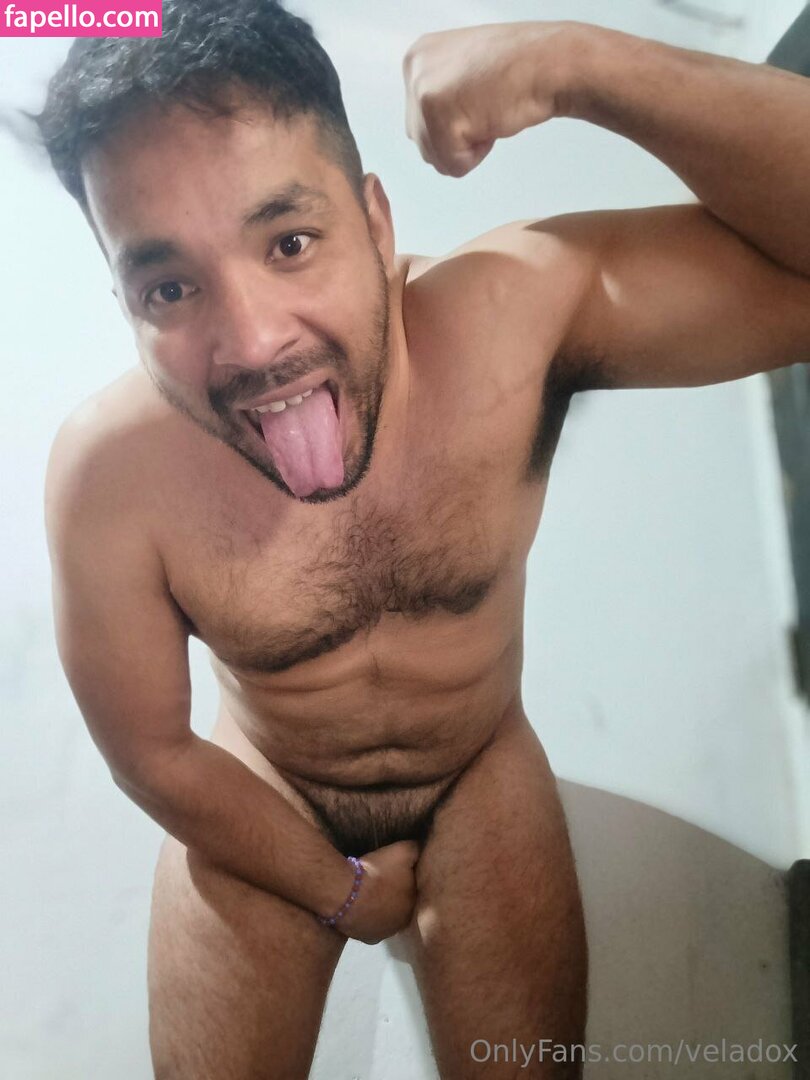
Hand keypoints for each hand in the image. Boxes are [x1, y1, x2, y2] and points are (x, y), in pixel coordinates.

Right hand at [336, 840, 420, 943]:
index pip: (415, 889)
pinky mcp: (369, 939)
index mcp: (415, 902)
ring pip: (387, 918)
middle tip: (383, 880)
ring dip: (382, 907)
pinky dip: (368, 918)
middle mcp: (404, 922)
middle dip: (396, 895)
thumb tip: (421, 849)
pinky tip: (362, 907)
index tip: (396, 870)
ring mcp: (386, 934)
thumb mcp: (401, 851)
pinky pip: (371, 927)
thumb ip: (415, 850)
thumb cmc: (377, 872)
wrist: (347, 893)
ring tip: (371, 893)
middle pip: (402, 905)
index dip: (407, 879)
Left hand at [402, 21, 574, 176]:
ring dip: (467, 147)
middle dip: (457, 138)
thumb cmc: (519, 70)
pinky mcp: (437, 113)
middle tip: (486, 107)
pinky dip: (476, 156)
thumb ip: (439, 95)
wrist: (550, 65)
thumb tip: (428, 130)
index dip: (456, 124)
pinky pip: (452, 165)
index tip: (479, 99)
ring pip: (434, 155)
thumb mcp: (462, 73)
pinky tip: (491, 121)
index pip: (419, 121)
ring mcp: (422, 89)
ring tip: (488, 112)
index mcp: (418, 56)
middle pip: (422, 141)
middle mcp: (414, 68)